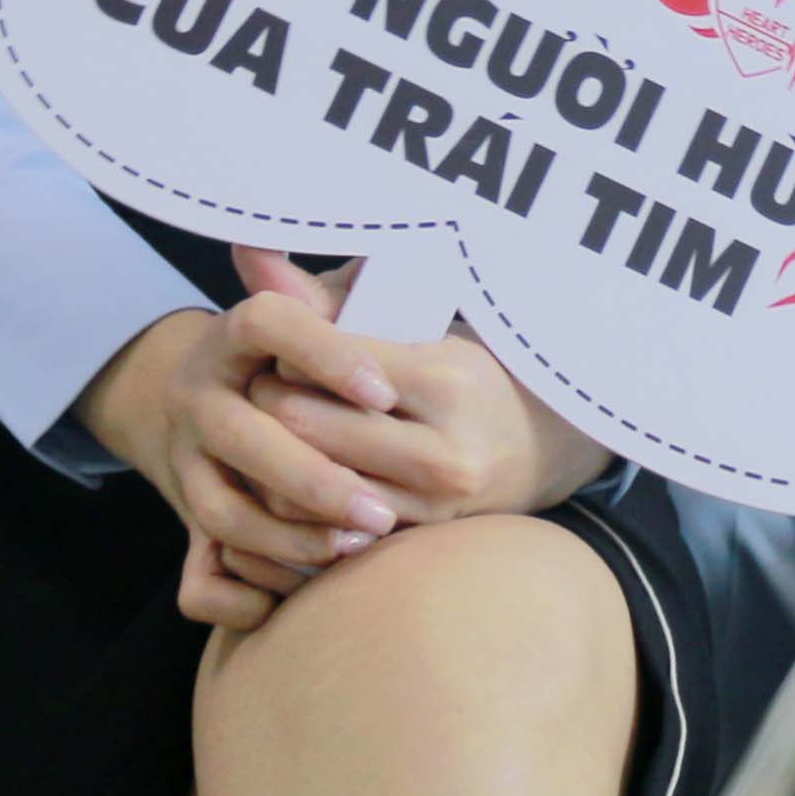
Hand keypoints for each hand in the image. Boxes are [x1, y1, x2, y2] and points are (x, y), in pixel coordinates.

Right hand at [74, 276, 406, 631]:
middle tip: (385, 510)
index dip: (325, 355)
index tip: (383, 391)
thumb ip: (347, 294)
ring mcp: (184, 461)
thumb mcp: (316, 314)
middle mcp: (199, 393)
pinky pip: (201, 575)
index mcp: (234, 333)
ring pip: (225, 512)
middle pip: (247, 436)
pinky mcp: (184, 520)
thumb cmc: (295, 355)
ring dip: (293, 537)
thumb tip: (392, 243)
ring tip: (359, 546)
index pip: (270, 322)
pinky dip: (248, 590)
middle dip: (319, 479)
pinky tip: (307, 588)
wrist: (203, 402)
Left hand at [197, 250, 611, 610]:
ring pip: (303, 488)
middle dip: (266, 402)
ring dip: (273, 459)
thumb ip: (330, 298)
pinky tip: (291, 479)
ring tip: (271, 432)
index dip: (286, 353)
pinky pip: (324, 532)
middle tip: (257, 387)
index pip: (323, 365)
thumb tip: (250, 253)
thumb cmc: (470, 373)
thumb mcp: (419, 325)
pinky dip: (297, 505)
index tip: (277, 347)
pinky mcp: (413, 542)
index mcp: (446, 379)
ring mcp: (429, 507)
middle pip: (303, 425)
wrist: (544, 450)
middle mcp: (442, 450)